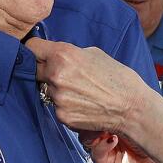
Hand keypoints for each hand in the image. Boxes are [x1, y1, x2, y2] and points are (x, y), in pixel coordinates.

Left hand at [27, 37, 146, 135]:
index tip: (40, 53)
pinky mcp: (61, 115)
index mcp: (63, 55)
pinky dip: (65, 104)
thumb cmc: (117, 77)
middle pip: (35, 69)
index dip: (36, 50)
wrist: (131, 107)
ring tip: (79, 91)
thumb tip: (55, 56)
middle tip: (63, 74)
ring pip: (45, 89)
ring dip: (56, 89)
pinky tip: (82, 103)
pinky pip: (56, 106)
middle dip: (44, 70)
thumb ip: (69, 53)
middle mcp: (55, 75)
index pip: (31, 47)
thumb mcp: (94, 53)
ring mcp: (57, 98)